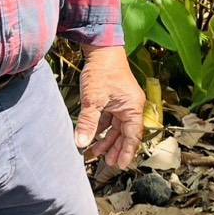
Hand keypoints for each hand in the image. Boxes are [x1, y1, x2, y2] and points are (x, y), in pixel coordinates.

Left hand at [74, 45, 145, 169]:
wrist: (101, 49)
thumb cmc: (102, 72)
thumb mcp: (93, 100)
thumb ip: (88, 123)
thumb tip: (81, 143)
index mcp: (133, 108)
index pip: (133, 136)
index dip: (126, 152)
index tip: (120, 165)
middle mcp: (131, 107)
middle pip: (126, 134)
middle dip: (116, 149)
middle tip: (108, 163)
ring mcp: (123, 102)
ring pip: (116, 127)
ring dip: (107, 140)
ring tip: (97, 153)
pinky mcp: (114, 99)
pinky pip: (110, 119)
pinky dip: (102, 128)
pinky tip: (93, 136)